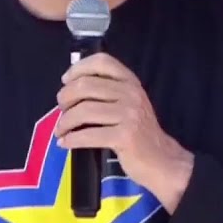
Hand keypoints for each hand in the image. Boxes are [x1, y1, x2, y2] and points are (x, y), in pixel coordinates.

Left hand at [56, 53, 194, 211]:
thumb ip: (108, 91)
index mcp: (130, 82)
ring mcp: (129, 115)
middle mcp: (131, 94)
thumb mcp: (129, 104)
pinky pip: (88, 135)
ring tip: (61, 130)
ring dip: (65, 122)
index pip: (102, 62)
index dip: (78, 68)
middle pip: (86, 86)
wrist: (162, 160)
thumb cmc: (140, 132)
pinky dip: (71, 139)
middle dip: (65, 98)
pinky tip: (65, 143)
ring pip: (84, 111)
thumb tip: (71, 87)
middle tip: (61, 110)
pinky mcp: (124, 137)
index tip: (66, 81)